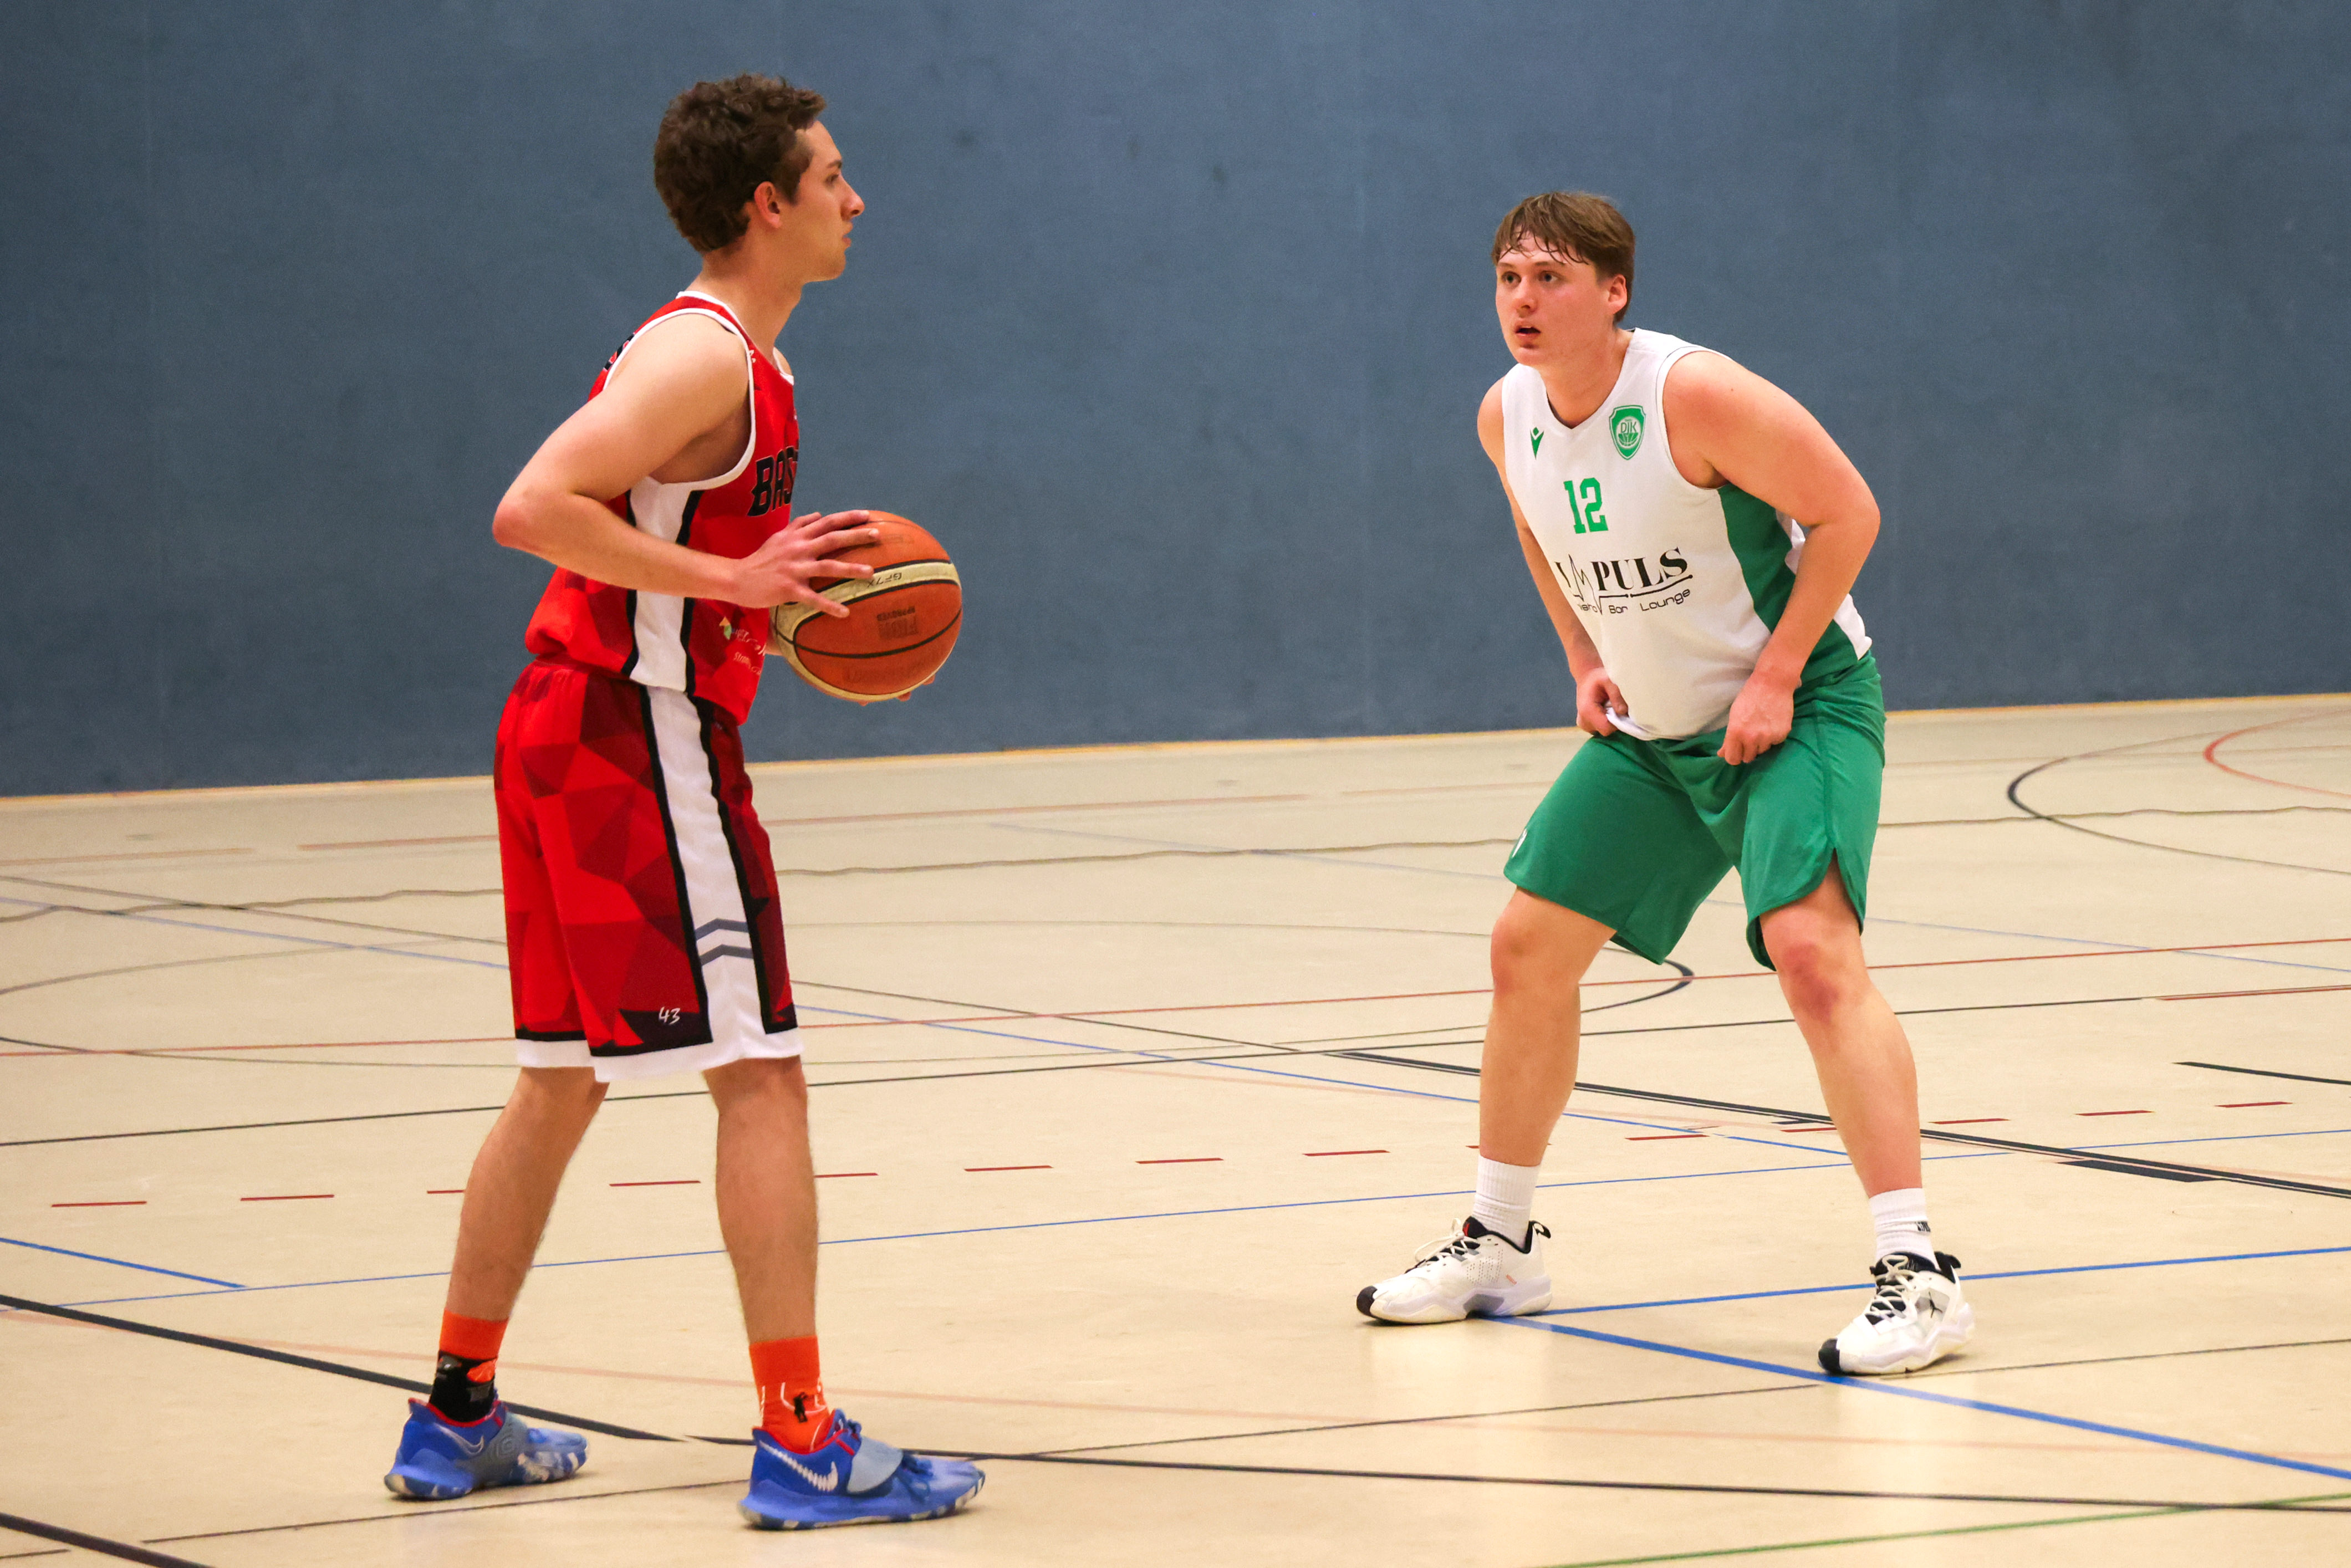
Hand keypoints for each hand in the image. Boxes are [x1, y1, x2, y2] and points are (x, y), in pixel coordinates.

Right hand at [729, 510, 877, 614]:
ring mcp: (794, 569)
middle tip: (878, 535)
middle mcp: (798, 549)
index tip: (867, 515)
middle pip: (831, 539)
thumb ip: (799, 525)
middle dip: (855, 536)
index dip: (846, 518)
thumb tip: (819, 514)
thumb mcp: (778, 537)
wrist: (737, 578)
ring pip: (827, 567)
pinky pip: (812, 598)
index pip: (826, 522)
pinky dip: (829, 605)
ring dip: (850, 569)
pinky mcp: (789, 589)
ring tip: (871, 572)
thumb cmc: (761, 559)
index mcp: (796, 536)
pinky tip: (845, 612)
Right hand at [1575, 666, 1625, 736]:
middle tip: (1614, 704)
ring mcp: (1584, 725)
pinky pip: (1601, 728)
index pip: (1606, 728)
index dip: (1617, 722)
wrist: (1587, 678)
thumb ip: (1616, 695)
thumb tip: (1623, 712)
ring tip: (1608, 706)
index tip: (1620, 710)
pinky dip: (1606, 721)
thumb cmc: (1598, 678)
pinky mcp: (1587, 726)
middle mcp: (1583, 721)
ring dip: (1610, 721)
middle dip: (1614, 720)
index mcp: (1587, 711)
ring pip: (1604, 730)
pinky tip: (1605, 710)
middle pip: (1606, 731)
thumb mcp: (1609, 680)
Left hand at [1718, 667, 1795, 764]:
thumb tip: (1722, 754)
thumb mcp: (1733, 716)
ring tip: (1761, 727)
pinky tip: (1771, 724)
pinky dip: (1773, 737)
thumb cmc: (1749, 697)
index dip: (1734, 756)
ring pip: (1762, 751)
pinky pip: (1774, 743)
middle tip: (1749, 737)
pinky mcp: (1782, 735)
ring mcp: (1768, 737)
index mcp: (1736, 733)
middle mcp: (1751, 738)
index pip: (1732, 759)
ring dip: (1760, 743)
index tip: (1736, 751)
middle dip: (1747, 750)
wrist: (1772, 684)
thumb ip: (1728, 738)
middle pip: (1748, 758)